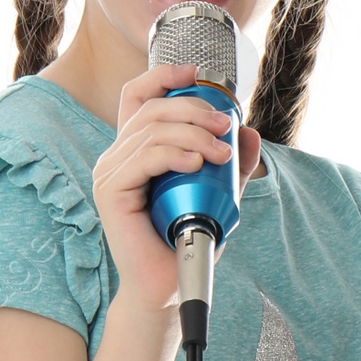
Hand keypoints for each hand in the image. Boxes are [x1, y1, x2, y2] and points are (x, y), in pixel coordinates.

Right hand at [92, 58, 263, 314]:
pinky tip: (197, 163)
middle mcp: (117, 156)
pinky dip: (174, 153)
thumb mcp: (218, 196)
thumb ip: (232, 166)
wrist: (167, 288)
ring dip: (193, 133)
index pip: (139, 96)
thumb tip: (250, 133)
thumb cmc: (185, 243)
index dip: (164, 75)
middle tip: (226, 126)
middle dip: (194, 108)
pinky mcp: (110, 191)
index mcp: (135, 150)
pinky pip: (144, 157)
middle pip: (152, 107)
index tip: (198, 72)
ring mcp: (110, 172)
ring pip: (151, 129)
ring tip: (221, 154)